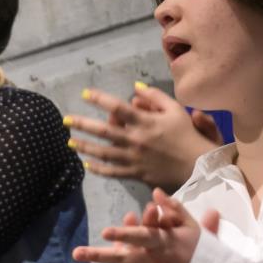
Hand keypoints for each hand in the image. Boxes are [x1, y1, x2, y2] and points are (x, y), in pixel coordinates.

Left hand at [67, 84, 224, 188]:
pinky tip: (86, 164)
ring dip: (84, 146)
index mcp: (145, 122)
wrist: (197, 166)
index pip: (118, 107)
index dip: (100, 99)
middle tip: (65, 120)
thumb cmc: (187, 134)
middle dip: (82, 124)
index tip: (85, 94)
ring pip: (102, 152)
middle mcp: (135, 140)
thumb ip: (155, 97)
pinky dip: (97, 168)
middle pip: (103, 131)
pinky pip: (111, 172)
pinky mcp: (134, 173)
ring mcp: (133, 158)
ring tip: (70, 142)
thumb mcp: (176, 110)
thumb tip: (135, 88)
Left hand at [72, 190, 221, 262]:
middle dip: (98, 255)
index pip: (142, 237)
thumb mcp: (191, 227)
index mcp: (164, 244)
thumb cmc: (200, 252)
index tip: (105, 231)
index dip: (124, 233)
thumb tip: (155, 193)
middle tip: (76, 253)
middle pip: (123, 259)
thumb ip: (173, 209)